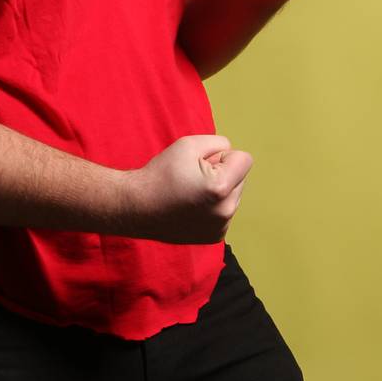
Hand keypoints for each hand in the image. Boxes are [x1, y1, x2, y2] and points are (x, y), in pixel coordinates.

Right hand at [121, 135, 252, 243]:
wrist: (137, 207)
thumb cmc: (161, 174)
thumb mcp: (189, 144)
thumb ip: (219, 143)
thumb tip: (231, 154)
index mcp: (220, 187)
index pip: (244, 159)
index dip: (223, 156)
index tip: (201, 163)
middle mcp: (225, 211)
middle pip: (241, 178)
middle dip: (223, 173)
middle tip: (193, 178)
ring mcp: (220, 227)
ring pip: (234, 196)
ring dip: (219, 191)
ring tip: (191, 193)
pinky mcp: (215, 237)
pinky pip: (225, 212)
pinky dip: (213, 207)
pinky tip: (191, 207)